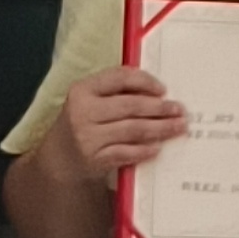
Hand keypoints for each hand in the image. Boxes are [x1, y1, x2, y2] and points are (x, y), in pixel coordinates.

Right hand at [58, 65, 185, 177]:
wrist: (58, 158)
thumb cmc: (84, 122)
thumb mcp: (91, 100)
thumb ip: (116, 91)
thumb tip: (159, 91)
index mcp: (83, 90)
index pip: (119, 78)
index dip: (145, 81)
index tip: (163, 90)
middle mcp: (83, 112)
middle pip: (130, 106)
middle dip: (159, 108)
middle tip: (179, 110)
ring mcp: (87, 138)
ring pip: (132, 130)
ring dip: (160, 128)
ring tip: (178, 126)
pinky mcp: (93, 160)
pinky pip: (125, 153)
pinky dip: (143, 150)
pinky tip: (157, 147)